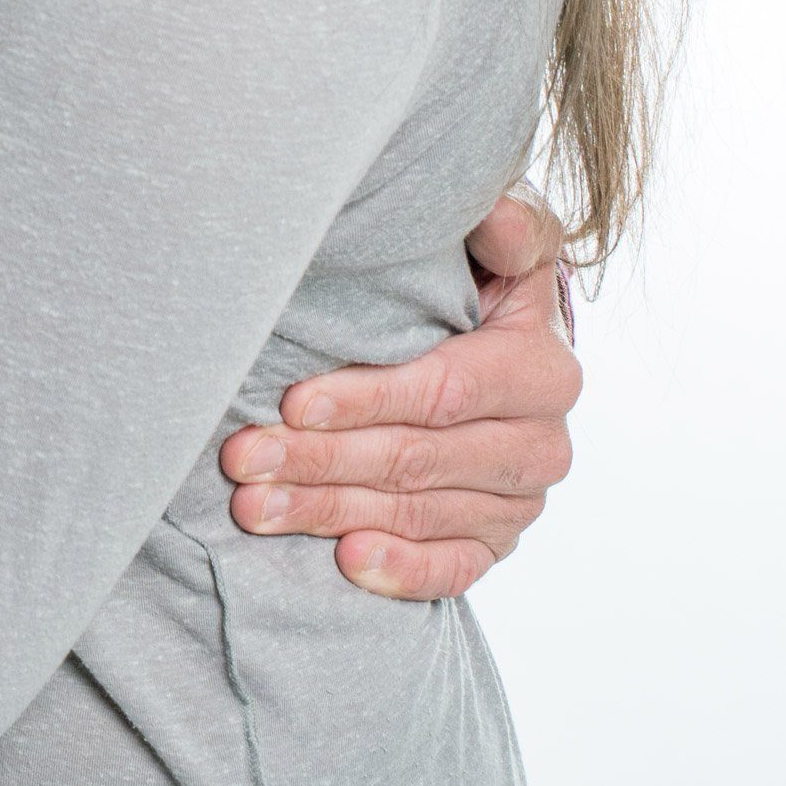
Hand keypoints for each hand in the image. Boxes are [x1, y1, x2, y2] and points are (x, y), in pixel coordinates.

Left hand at [220, 191, 579, 600]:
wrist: (497, 339)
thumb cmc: (476, 277)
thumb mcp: (498, 244)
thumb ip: (507, 228)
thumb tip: (496, 217)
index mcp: (542, 367)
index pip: (442, 392)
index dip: (366, 398)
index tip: (292, 401)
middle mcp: (542, 442)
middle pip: (415, 459)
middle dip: (321, 460)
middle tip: (243, 460)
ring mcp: (521, 498)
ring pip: (416, 513)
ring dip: (330, 511)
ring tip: (254, 506)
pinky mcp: (498, 538)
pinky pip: (454, 567)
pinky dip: (402, 569)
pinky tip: (347, 562)